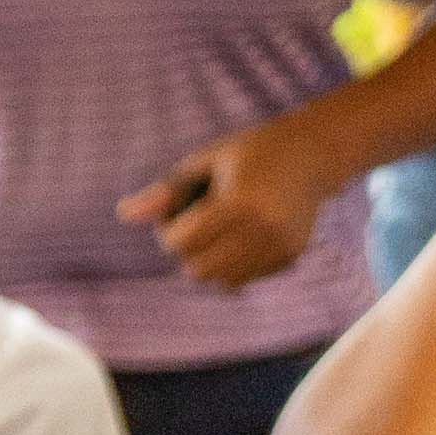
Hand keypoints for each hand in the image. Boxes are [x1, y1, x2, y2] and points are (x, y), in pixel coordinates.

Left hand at [119, 114, 339, 287]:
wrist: (312, 154)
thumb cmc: (249, 152)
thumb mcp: (204, 162)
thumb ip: (166, 192)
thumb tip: (123, 215)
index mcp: (239, 201)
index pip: (181, 243)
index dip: (167, 231)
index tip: (177, 210)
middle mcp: (263, 229)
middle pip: (198, 269)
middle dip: (187, 250)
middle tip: (195, 223)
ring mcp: (280, 247)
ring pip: (222, 281)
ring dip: (209, 261)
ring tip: (217, 231)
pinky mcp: (290, 257)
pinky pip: (245, 279)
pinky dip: (233, 265)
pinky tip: (240, 236)